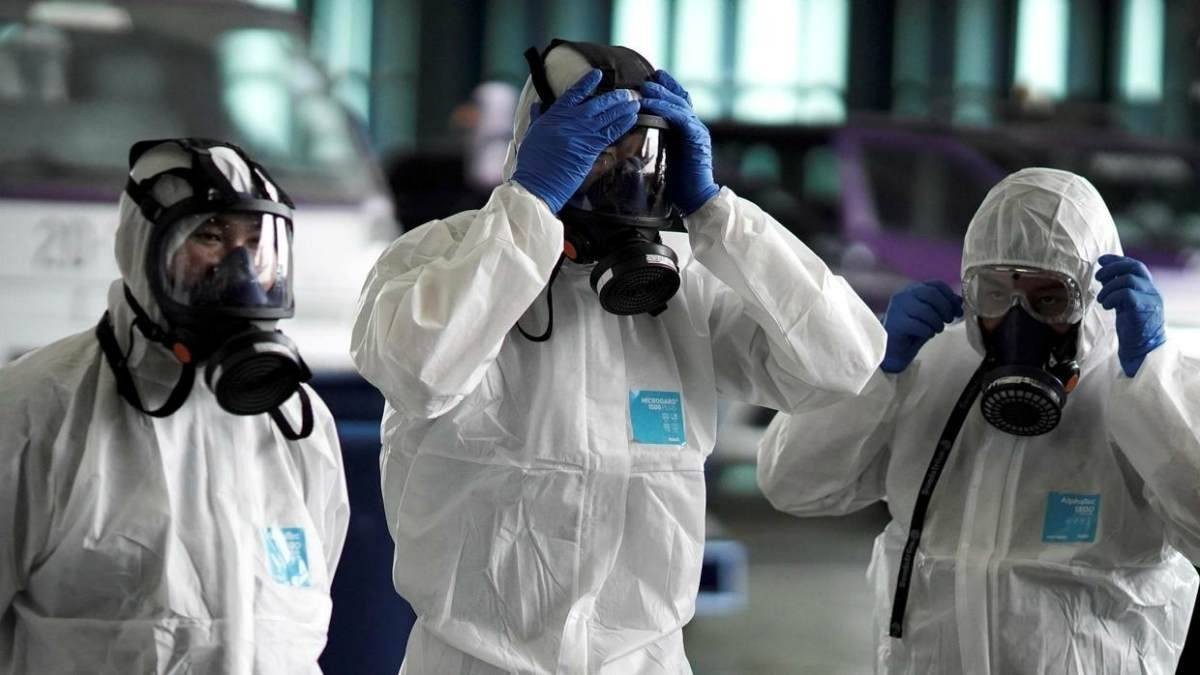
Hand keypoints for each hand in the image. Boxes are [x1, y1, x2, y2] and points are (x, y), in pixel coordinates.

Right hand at [512, 70, 639, 212]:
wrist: (538, 181)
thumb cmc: (532, 161)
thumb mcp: (532, 133)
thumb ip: (538, 117)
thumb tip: (538, 104)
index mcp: (555, 114)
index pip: (574, 93)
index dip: (588, 82)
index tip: (598, 74)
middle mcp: (571, 120)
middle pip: (598, 103)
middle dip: (615, 97)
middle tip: (629, 92)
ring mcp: (582, 133)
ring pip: (608, 116)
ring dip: (624, 108)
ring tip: (636, 102)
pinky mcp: (591, 148)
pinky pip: (611, 133)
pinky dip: (623, 125)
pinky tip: (632, 119)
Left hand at [639, 70, 719, 214]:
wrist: (696, 198)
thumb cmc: (678, 182)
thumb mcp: (664, 156)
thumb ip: (657, 142)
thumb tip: (636, 136)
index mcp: (686, 130)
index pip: (678, 102)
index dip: (666, 89)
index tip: (651, 79)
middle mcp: (694, 126)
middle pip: (680, 98)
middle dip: (664, 86)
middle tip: (647, 78)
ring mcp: (697, 131)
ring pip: (679, 105)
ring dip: (661, 94)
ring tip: (645, 88)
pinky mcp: (696, 138)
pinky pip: (680, 118)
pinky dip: (665, 109)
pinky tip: (651, 105)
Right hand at [881, 281, 962, 373]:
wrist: (895, 349)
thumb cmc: (914, 331)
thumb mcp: (932, 316)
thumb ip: (944, 306)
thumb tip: (959, 300)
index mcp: (913, 290)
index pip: (936, 284)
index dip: (951, 296)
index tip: (957, 311)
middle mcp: (904, 295)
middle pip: (931, 293)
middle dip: (945, 308)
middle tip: (949, 320)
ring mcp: (897, 308)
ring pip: (925, 310)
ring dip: (937, 322)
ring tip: (937, 329)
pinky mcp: (895, 323)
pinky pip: (918, 325)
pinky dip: (928, 331)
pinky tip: (928, 334)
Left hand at [1096, 254, 1165, 376]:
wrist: (1142, 349)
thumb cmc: (1132, 328)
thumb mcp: (1125, 304)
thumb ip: (1119, 290)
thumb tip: (1104, 275)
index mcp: (1148, 288)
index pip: (1135, 265)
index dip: (1117, 260)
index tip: (1101, 260)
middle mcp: (1152, 291)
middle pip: (1134, 267)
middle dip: (1113, 268)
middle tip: (1098, 277)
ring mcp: (1150, 300)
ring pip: (1128, 280)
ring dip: (1109, 287)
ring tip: (1102, 299)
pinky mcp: (1144, 310)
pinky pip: (1127, 294)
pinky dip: (1112, 297)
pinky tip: (1107, 306)